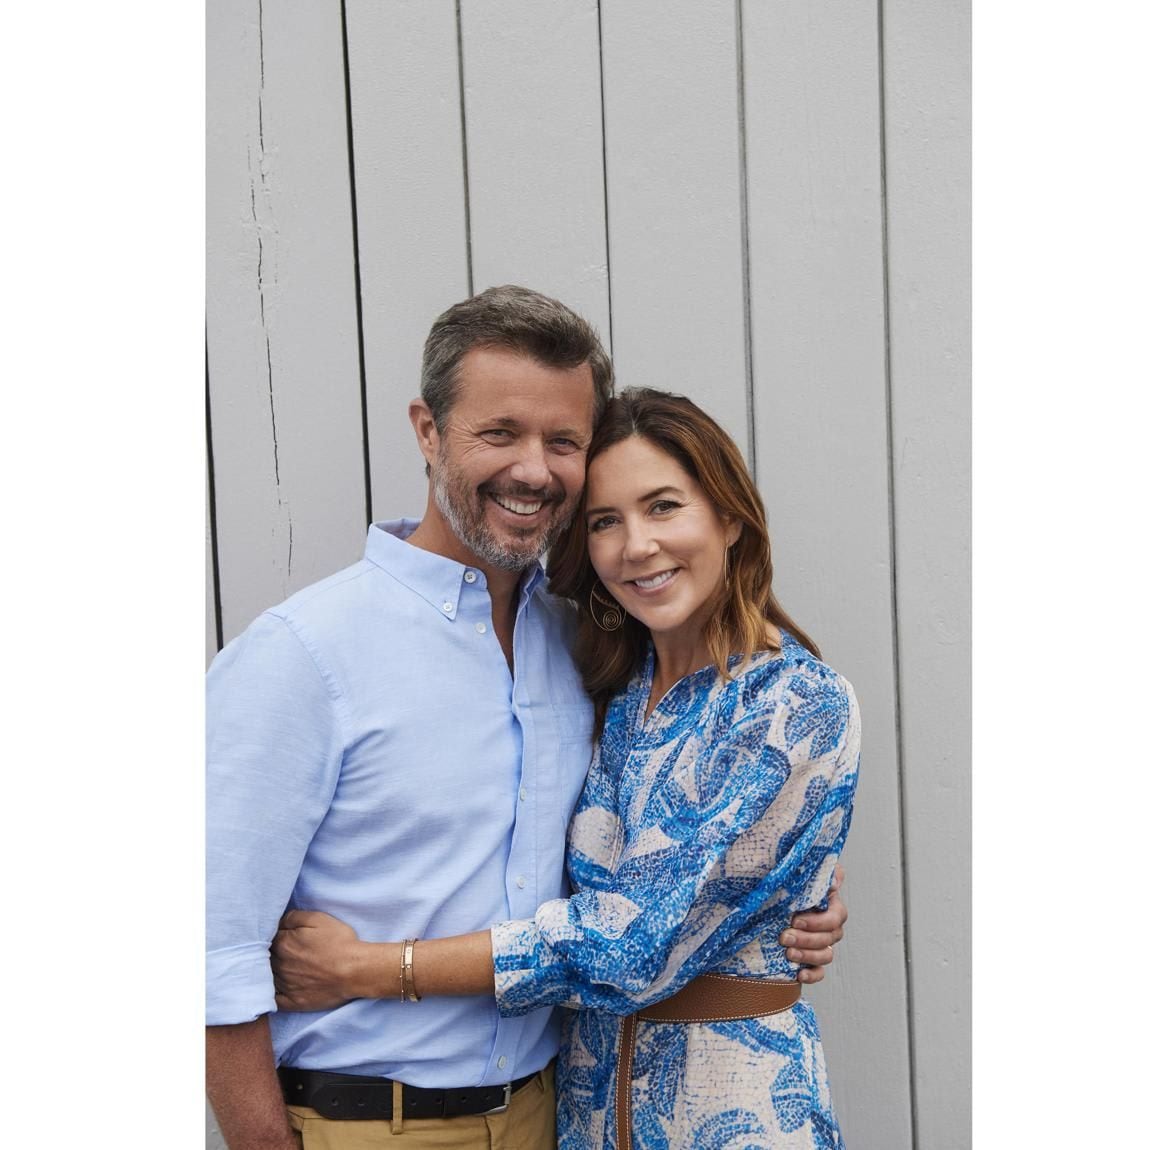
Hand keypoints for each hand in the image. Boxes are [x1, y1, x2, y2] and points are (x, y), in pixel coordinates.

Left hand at [272, 909, 375, 1011]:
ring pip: (268, 978)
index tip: (283, 935)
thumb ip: (294, 917)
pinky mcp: (293, 1002)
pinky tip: (277, 988)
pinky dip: (272, 994)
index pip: (269, 937)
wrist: (355, 971)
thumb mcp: (319, 919)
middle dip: (271, 953)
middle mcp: (280, 965)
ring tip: (283, 967)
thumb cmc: (339, 942)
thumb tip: (279, 921)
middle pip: (267, 958)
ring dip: (271, 972)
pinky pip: (274, 1000)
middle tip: (284, 951)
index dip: (276, 935)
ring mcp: (285, 985)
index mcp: (284, 943)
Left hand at [779, 863, 848, 984]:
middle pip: (829, 939)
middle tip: (784, 936)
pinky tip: (799, 974)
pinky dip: (812, 975)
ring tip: (788, 953)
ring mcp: (822, 944)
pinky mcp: (812, 960)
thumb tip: (833, 883)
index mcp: (830, 905)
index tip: (795, 919)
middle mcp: (829, 926)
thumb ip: (822, 874)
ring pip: (826, 956)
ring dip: (808, 956)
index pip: (835, 917)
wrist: (772, 899)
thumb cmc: (791, 883)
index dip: (817, 922)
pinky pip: (819, 972)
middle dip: (806, 939)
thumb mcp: (804, 872)